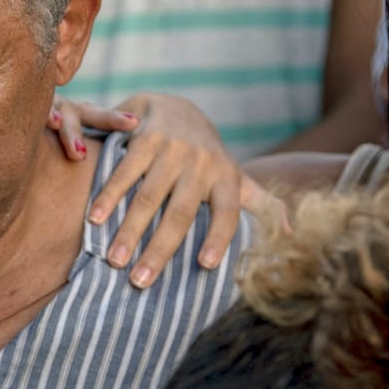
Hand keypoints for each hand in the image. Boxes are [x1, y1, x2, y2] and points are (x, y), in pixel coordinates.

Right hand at [55, 93, 254, 284]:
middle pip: (181, 213)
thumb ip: (263, 206)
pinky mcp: (147, 138)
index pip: (228, 212)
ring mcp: (174, 149)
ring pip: (149, 196)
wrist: (176, 107)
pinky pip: (125, 172)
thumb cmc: (207, 159)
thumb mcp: (236, 179)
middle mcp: (203, 163)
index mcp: (226, 178)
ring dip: (129, 229)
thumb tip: (293, 236)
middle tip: (139, 282)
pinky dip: (108, 196)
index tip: (204, 266)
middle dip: (159, 249)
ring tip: (114, 260)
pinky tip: (95, 220)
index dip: (219, 238)